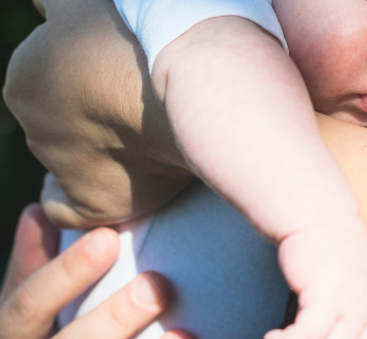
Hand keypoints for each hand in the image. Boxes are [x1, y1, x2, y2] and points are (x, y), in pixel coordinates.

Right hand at [0, 204, 189, 338]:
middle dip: (113, 317)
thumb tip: (41, 209)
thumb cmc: (47, 334)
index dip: (64, 273)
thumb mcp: (26, 310)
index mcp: (14, 335)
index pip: (26, 304)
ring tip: (182, 330)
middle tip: (157, 283)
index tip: (108, 238)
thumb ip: (33, 266)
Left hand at [2, 0, 193, 227]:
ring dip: (102, 146)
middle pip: (62, 116)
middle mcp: (34, 128)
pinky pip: (70, 209)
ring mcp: (64, 170)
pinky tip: (107, 182)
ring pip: (72, 156)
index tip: (121, 63)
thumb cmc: (135, 41)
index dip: (87, 66)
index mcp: (24, 79)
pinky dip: (79, 199)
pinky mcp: (95, 203)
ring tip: (146, 130)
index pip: (51, 73)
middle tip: (139, 95)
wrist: (185, 92)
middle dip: (93, 108)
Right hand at [268, 225, 366, 338]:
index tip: (331, 338)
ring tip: (282, 338)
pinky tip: (274, 335)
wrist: (321, 216)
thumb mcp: (366, 283)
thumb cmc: (336, 251)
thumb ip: (366, 312)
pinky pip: (309, 335)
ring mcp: (353, 305)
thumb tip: (345, 332)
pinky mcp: (327, 297)